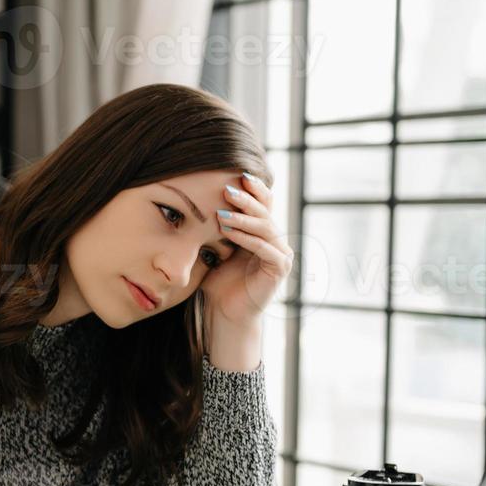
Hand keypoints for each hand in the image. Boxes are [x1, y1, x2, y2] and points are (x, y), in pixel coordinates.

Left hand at [200, 171, 293, 329]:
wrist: (225, 312)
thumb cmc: (218, 280)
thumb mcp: (218, 246)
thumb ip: (220, 224)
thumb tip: (205, 196)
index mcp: (263, 232)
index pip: (263, 203)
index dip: (254, 188)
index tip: (237, 173)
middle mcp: (276, 240)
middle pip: (265, 212)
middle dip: (246, 199)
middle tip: (227, 189)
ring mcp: (281, 254)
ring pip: (264, 228)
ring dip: (243, 218)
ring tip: (222, 212)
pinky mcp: (279, 268)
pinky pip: (264, 248)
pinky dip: (246, 238)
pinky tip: (228, 231)